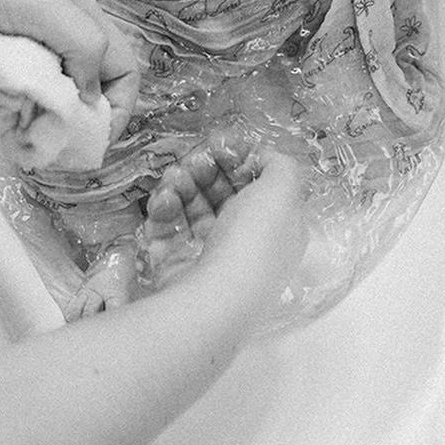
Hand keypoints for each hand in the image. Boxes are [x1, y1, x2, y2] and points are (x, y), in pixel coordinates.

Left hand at [0, 0, 139, 141]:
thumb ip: (81, 46)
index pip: (123, 71)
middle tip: (46, 146)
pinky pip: (9, 94)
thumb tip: (91, 100)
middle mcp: (57, 35)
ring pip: (45, 98)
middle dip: (72, 123)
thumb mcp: (41, 6)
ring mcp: (21, 47)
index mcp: (81, 18)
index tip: (89, 140)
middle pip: (85, 91)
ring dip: (34, 119)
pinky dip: (2, 110)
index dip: (118, 108)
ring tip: (13, 134)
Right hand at [169, 145, 307, 300]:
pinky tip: (162, 201)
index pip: (256, 185)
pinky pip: (168, 225)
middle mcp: (245, 242)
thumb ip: (281, 165)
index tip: (221, 144)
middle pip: (221, 191)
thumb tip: (262, 156)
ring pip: (191, 204)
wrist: (211, 300)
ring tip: (172, 179)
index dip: (238, 160)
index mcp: (275, 227)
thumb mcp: (283, 192)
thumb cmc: (252, 243)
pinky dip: (163, 207)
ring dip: (180, 183)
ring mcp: (209, 255)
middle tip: (194, 160)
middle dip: (204, 168)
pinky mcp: (177, 264)